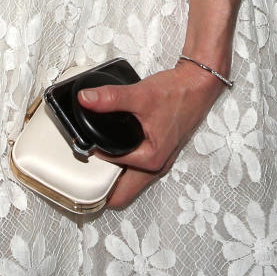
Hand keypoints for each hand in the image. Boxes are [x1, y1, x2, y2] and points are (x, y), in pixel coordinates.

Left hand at [80, 63, 223, 207]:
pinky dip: (122, 160)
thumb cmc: (178, 93)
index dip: (94, 172)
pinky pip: (136, 164)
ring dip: (112, 173)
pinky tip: (111, 143)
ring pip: (130, 179)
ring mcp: (158, 158)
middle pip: (123, 192)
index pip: (115, 183)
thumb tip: (86, 100)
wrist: (197, 84)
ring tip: (92, 155)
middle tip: (81, 170)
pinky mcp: (158, 148)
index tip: (79, 157)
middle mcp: (156, 165)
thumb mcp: (140, 95)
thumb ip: (111, 98)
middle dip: (102, 186)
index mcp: (152, 160)